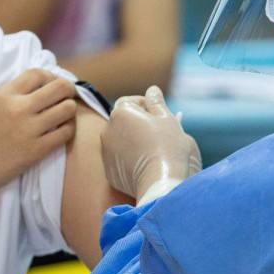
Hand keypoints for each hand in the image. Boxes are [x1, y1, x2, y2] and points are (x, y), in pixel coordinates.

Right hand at [0, 69, 76, 196]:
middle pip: (60, 87)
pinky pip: (65, 133)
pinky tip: (61, 132)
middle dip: (68, 90)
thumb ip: (11, 95)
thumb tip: (37, 88)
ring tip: (64, 116)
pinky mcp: (36, 151)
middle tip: (66, 98)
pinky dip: (68, 130)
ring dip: (69, 110)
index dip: (51, 77)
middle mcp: (18, 108)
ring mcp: (29, 130)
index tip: (52, 86)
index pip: (38, 73)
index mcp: (4, 95)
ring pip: (68, 109)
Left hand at [102, 86, 196, 203]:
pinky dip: (129, 158)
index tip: (159, 115)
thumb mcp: (167, 118)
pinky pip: (119, 158)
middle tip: (158, 132)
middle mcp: (107, 130)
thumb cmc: (167, 146)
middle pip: (123, 120)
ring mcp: (106, 152)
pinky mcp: (109, 171)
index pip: (130, 101)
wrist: (159, 182)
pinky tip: (145, 164)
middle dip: (138, 123)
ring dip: (132, 140)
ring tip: (152, 149)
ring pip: (120, 140)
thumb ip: (156, 102)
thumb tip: (152, 91)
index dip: (146, 105)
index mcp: (120, 113)